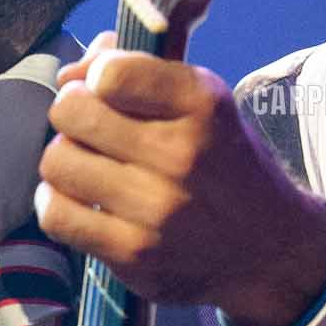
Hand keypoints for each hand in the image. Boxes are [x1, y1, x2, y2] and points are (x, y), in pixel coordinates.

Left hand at [40, 31, 325, 325]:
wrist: (270, 250)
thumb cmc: (223, 165)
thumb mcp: (202, 104)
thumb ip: (137, 70)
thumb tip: (68, 72)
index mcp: (203, 103)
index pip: (110, 73)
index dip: (95, 77)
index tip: (107, 92)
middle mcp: (181, 154)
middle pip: (71, 112)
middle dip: (72, 115)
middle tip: (90, 130)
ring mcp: (156, 209)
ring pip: (58, 162)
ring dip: (65, 161)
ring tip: (89, 167)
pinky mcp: (134, 255)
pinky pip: (56, 215)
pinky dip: (56, 204)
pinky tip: (79, 202)